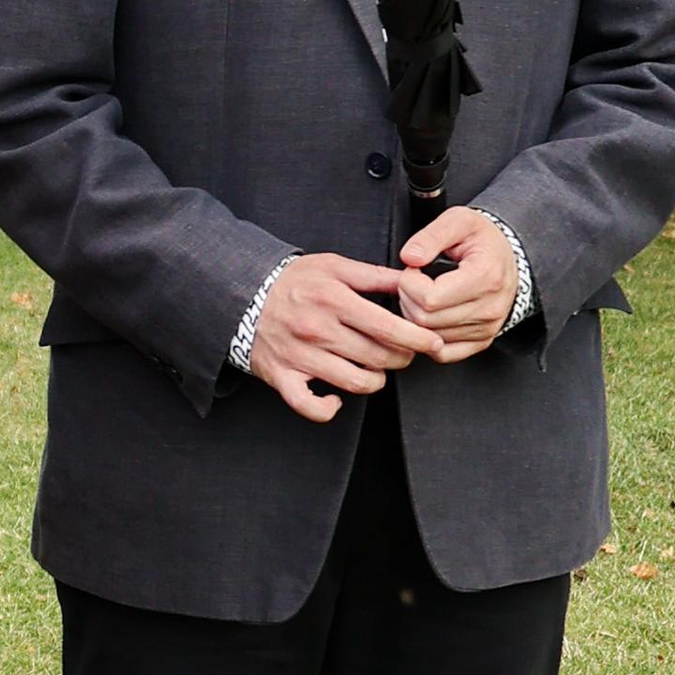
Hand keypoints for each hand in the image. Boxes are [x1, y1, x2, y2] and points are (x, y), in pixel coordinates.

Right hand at [247, 253, 426, 422]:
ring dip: (375, 381)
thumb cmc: (292, 280)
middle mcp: (317, 329)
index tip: (433, 343)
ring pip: (354, 383)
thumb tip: (413, 280)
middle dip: (402, 359)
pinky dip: (328, 408)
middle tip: (405, 354)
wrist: (241, 293)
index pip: (388, 327)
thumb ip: (374, 275)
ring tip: (377, 370)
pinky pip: (309, 406)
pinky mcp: (282, 376)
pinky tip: (337, 399)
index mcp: (333, 299)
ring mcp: (299, 356)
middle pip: (377, 357)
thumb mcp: (333, 266)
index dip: (418, 339)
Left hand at [395, 206, 519, 362]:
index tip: (413, 269)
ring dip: (415, 317)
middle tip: (413, 281)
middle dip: (407, 299)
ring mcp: (487, 328)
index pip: (429, 299)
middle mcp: (490, 308)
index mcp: (485, 277)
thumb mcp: (458, 220)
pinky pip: (444, 354)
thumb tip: (409, 258)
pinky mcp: (482, 341)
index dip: (409, 283)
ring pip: (430, 338)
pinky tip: (428, 317)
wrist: (510, 256)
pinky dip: (428, 339)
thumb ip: (430, 236)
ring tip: (423, 294)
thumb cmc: (483, 239)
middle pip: (426, 320)